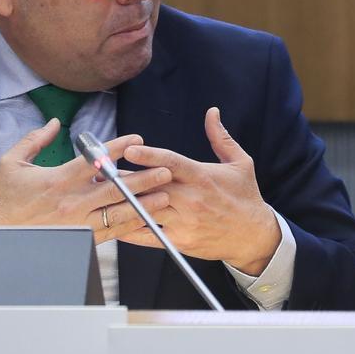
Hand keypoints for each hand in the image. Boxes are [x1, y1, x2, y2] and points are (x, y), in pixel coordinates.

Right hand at [0, 120, 172, 244]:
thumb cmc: (7, 198)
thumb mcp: (12, 163)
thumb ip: (34, 140)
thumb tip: (54, 122)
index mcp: (58, 180)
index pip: (93, 161)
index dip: (117, 149)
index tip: (137, 140)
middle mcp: (72, 202)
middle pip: (114, 189)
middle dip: (142, 179)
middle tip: (164, 171)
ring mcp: (78, 223)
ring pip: (117, 212)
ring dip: (143, 204)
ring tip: (165, 196)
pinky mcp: (80, 239)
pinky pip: (110, 233)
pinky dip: (130, 226)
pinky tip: (146, 219)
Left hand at [118, 107, 280, 274]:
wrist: (254, 235)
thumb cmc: (246, 196)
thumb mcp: (241, 163)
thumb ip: (221, 138)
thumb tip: (212, 112)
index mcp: (202, 176)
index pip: (172, 163)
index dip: (150, 156)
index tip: (130, 150)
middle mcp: (191, 199)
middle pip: (152, 186)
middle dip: (127, 179)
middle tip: (103, 171)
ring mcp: (184, 222)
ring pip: (146, 210)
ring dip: (123, 202)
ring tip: (101, 195)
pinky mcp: (179, 241)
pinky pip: (148, 235)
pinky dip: (129, 229)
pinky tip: (114, 222)